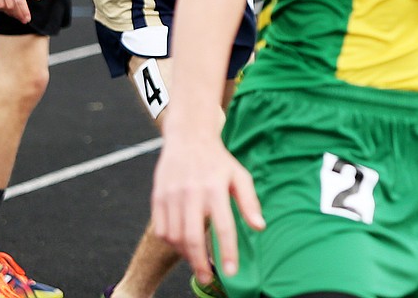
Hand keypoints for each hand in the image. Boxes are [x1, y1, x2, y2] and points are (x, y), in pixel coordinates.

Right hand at [0, 0, 38, 22]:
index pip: (19, 1)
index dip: (24, 12)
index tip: (27, 18)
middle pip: (9, 6)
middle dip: (17, 14)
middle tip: (22, 18)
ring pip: (0, 5)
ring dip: (8, 12)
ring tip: (16, 14)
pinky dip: (0, 7)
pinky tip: (7, 8)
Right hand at [152, 131, 264, 282]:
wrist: (189, 138)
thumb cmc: (219, 161)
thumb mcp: (239, 176)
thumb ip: (249, 202)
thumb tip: (259, 227)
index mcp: (216, 187)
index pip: (223, 226)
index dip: (227, 251)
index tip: (231, 272)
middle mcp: (192, 192)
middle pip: (193, 237)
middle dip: (200, 263)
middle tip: (207, 278)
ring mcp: (172, 195)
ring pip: (176, 237)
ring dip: (186, 254)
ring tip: (197, 260)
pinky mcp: (158, 198)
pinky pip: (163, 231)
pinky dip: (173, 243)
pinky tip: (183, 244)